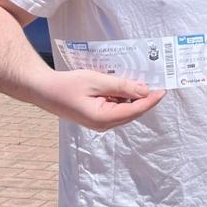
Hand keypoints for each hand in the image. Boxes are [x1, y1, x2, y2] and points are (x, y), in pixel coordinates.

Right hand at [35, 70, 165, 130]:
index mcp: (103, 118)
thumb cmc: (67, 85)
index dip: (150, 100)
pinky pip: (116, 108)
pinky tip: (126, 86)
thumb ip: (121, 86)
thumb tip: (144, 91)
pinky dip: (123, 98)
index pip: (135, 110)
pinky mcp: (96, 116)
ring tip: (143, 81)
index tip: (163, 90)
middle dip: (145, 99)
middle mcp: (103, 124)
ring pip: (125, 110)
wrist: (43, 90)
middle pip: (132, 112)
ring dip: (134, 97)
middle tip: (158, 83)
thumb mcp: (97, 81)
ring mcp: (99, 122)